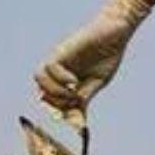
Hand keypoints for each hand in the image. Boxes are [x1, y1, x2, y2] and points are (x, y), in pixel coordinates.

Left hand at [35, 0, 150, 128]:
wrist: (115, 32)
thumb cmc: (107, 55)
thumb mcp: (96, 83)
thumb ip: (84, 98)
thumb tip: (78, 122)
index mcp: (65, 80)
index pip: (51, 100)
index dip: (58, 112)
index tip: (72, 119)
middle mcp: (58, 71)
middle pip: (41, 90)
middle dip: (55, 104)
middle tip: (73, 106)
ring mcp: (59, 60)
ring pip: (39, 78)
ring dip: (53, 91)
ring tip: (72, 93)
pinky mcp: (62, 50)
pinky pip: (50, 67)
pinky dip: (60, 78)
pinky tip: (74, 81)